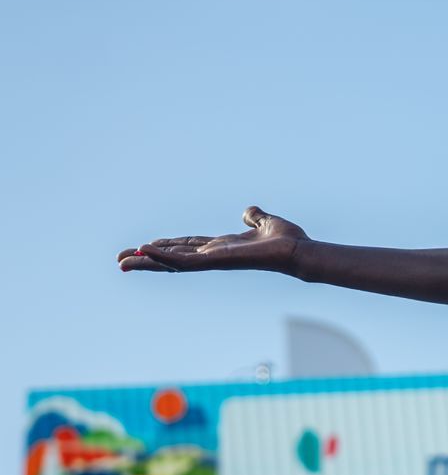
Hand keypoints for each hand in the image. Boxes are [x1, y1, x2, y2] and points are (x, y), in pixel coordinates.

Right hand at [119, 206, 305, 273]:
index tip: (143, 246)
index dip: (165, 246)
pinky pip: (184, 261)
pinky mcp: (215, 261)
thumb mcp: (266, 223)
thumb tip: (248, 211)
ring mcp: (213, 260)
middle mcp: (214, 255)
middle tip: (120, 260)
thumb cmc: (288, 241)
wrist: (299, 251)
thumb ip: (254, 217)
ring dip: (147, 261)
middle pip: (173, 257)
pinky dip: (163, 256)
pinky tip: (143, 250)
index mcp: (222, 247)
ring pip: (172, 263)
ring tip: (122, 261)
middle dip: (147, 259)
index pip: (186, 247)